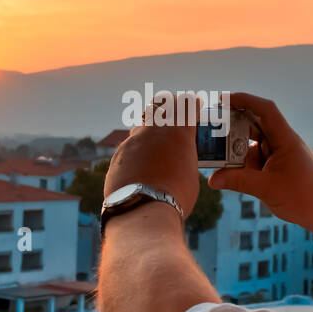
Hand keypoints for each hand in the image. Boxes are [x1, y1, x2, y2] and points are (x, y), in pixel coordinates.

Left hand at [103, 92, 200, 218]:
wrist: (143, 209)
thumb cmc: (175, 195)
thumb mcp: (190, 173)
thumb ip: (183, 158)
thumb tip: (178, 159)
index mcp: (179, 131)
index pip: (187, 103)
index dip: (192, 104)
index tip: (194, 106)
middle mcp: (154, 129)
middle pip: (159, 104)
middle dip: (165, 106)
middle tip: (169, 116)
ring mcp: (133, 140)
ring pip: (140, 127)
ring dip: (147, 134)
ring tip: (153, 150)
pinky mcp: (119, 154)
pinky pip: (129, 148)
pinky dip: (135, 154)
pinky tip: (138, 169)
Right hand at [209, 92, 312, 231]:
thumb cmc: (304, 197)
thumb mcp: (266, 188)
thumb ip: (238, 181)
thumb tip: (212, 180)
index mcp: (285, 139)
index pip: (265, 110)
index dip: (244, 100)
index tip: (223, 100)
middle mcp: (283, 143)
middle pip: (255, 125)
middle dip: (233, 126)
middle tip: (211, 130)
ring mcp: (281, 155)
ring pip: (254, 144)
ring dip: (237, 150)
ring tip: (217, 157)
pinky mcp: (279, 168)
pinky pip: (257, 159)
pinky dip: (243, 164)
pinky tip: (230, 174)